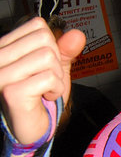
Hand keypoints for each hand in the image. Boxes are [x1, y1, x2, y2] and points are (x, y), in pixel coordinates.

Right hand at [0, 17, 85, 144]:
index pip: (37, 26)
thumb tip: (77, 34)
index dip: (51, 45)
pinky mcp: (11, 91)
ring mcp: (2, 74)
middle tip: (46, 81)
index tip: (44, 66)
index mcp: (5, 47)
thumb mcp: (56, 69)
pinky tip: (45, 98)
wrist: (32, 130)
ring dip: (56, 78)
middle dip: (55, 62)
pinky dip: (55, 90)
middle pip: (44, 38)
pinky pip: (48, 78)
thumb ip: (65, 50)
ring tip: (45, 90)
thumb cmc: (40, 98)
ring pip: (47, 56)